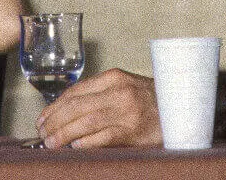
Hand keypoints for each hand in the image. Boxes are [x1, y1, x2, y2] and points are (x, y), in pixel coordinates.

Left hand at [35, 68, 160, 147]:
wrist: (183, 108)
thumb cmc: (151, 100)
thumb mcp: (126, 86)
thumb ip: (101, 94)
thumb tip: (68, 111)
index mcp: (114, 78)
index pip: (75, 91)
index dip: (54, 106)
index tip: (42, 118)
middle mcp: (118, 92)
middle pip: (76, 106)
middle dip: (54, 121)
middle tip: (42, 133)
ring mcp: (126, 112)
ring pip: (84, 122)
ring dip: (63, 134)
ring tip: (51, 143)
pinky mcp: (133, 132)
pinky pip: (102, 138)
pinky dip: (85, 143)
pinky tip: (75, 147)